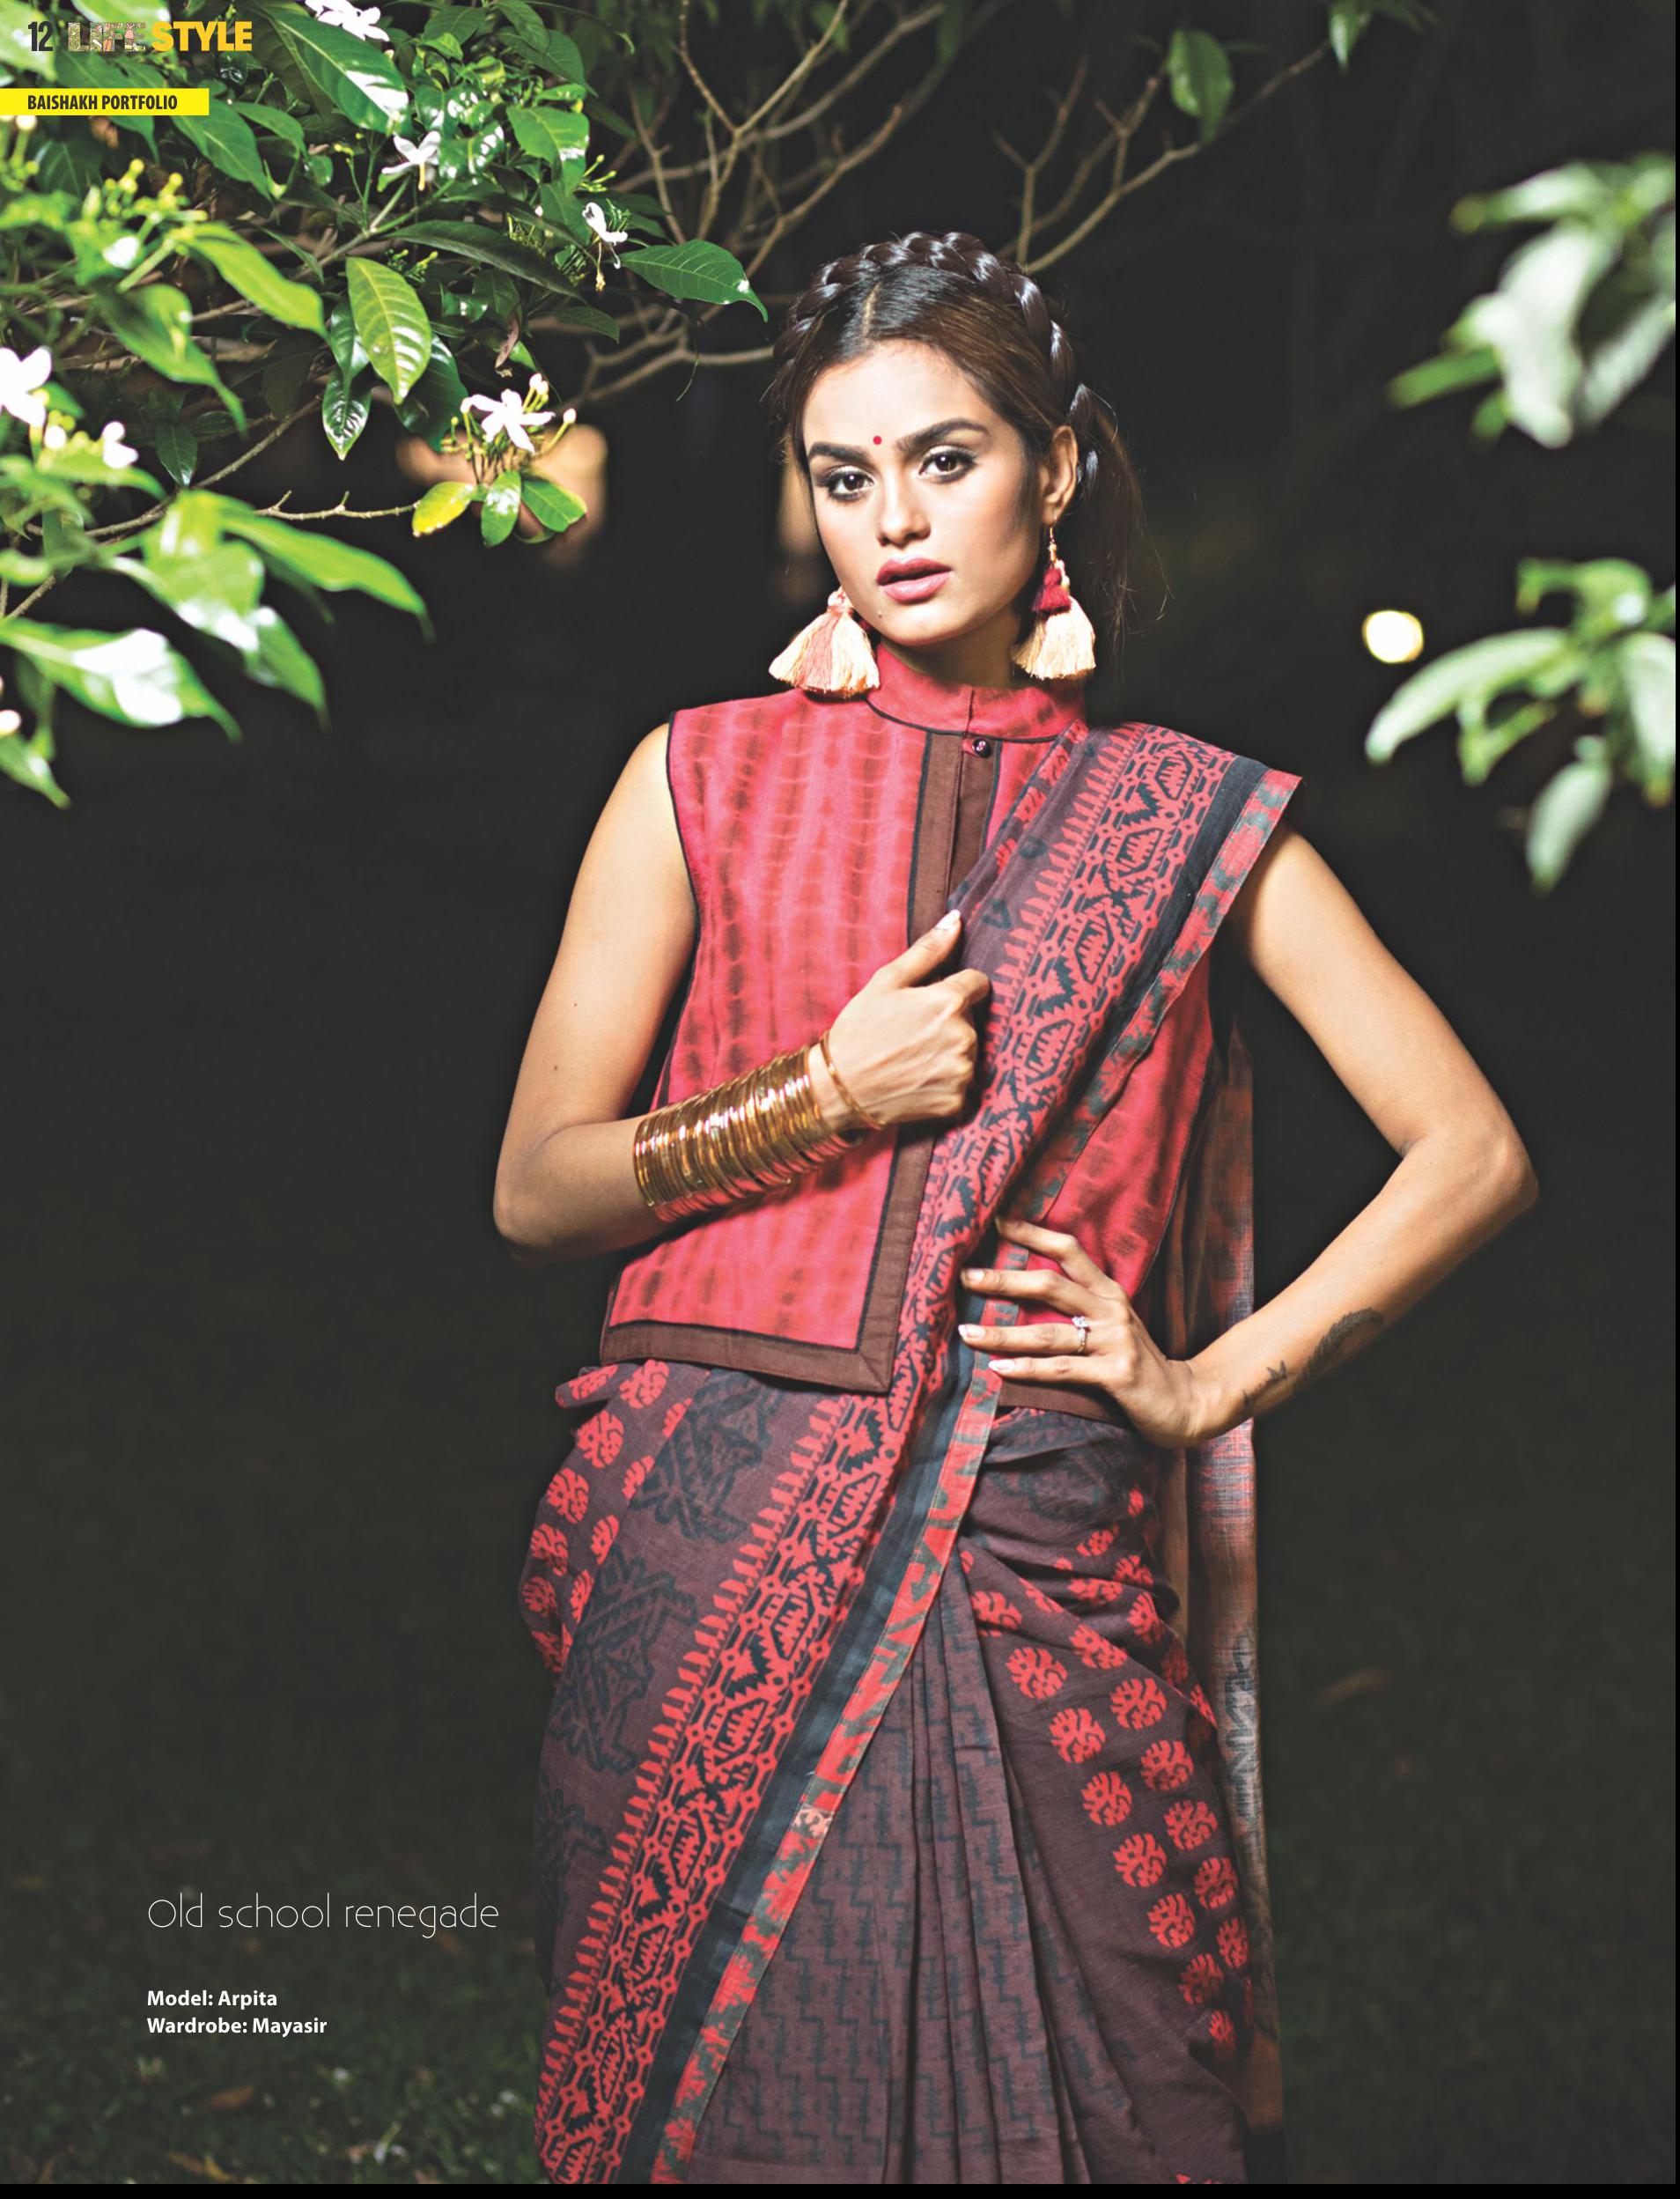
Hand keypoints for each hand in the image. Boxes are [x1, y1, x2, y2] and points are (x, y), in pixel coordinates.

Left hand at [958, 1215, 1223, 1447]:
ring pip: (1049, 1332)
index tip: (996, 1222)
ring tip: (966, 1334)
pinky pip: (1064, 1370)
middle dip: (1004, 1280)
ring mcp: (1116, 1341)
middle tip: (964, 1277)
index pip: (1069, 1250)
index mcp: (1109, 1292)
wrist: (1186, 1402)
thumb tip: (1023, 1293)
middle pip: (1050, 1285)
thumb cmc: (1139, 1363)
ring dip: (1003, 1334)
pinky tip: (998, 1369)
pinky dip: (1028, 1369)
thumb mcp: (1113, 1326)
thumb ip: (1080, 1307)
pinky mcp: (1117, 1374)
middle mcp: (1112, 1310)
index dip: (1033, 1234)